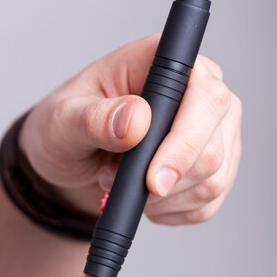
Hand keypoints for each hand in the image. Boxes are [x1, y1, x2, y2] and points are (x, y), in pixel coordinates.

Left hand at [19, 34, 241, 223]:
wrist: (70, 160)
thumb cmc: (65, 127)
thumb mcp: (63, 120)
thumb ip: (94, 119)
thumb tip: (135, 120)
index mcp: (166, 64)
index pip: (206, 97)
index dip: (184, 142)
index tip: (150, 179)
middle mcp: (200, 93)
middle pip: (214, 148)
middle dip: (164, 180)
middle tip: (114, 180)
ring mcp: (213, 132)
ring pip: (212, 181)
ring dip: (161, 199)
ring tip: (121, 182)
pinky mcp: (213, 168)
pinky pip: (206, 204)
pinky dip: (168, 212)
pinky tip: (143, 199)